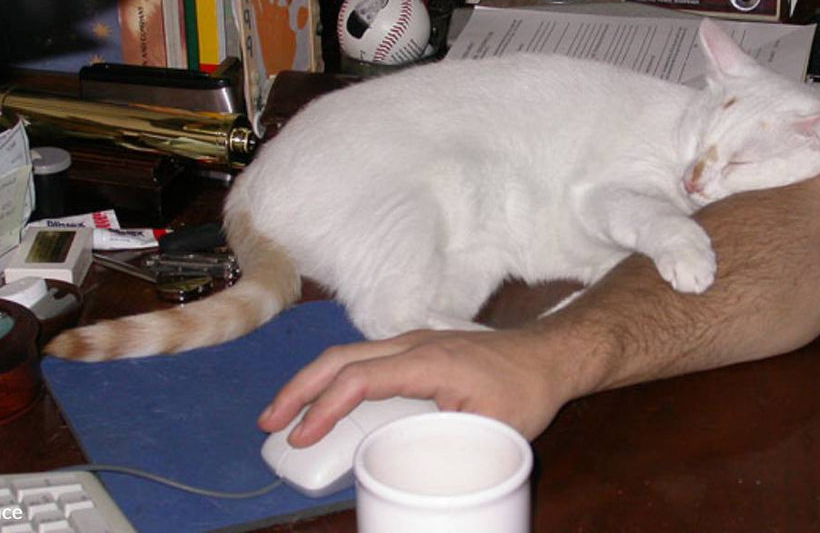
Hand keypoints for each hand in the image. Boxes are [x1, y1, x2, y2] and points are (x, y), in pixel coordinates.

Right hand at [258, 327, 572, 446]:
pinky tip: (326, 402)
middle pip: (340, 358)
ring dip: (313, 381)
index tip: (301, 437)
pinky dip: (336, 378)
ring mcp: (413, 342)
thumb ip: (449, 446)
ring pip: (349, 354)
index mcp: (427, 361)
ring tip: (284, 414)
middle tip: (268, 423)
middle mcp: (412, 343)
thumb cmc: (526, 390)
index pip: (360, 378)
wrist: (551, 355)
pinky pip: (365, 358)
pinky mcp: (417, 349)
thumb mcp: (493, 427)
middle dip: (299, 388)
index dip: (324, 407)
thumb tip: (409, 477)